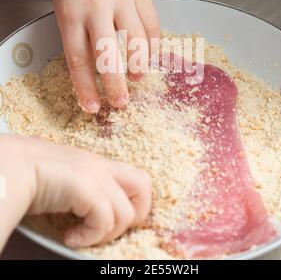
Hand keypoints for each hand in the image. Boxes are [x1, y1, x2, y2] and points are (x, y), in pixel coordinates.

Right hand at [0, 135, 151, 250]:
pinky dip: (89, 237)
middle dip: (135, 214)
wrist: (10, 166)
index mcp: (98, 164)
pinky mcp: (87, 187)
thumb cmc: (30, 175)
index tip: (107, 222)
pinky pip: (104, 221)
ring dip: (105, 234)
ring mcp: (96, 174)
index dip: (131, 204)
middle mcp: (101, 166)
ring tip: (81, 236)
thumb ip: (82, 189)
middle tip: (109, 227)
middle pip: (144, 186)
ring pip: (126, 213)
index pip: (135, 179)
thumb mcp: (66, 180)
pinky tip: (70, 237)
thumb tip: (85, 210)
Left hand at [52, 0, 159, 112]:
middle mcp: (96, 5)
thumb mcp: (66, 12)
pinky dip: (153, 44)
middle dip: (115, 82)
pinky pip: (152, 23)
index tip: (92, 106)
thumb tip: (97, 74)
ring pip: (136, 38)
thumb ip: (80, 39)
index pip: (78, 59)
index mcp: (71, 14)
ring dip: (139, 64)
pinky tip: (149, 55)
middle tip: (121, 101)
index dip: (86, 87)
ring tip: (137, 78)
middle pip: (107, 52)